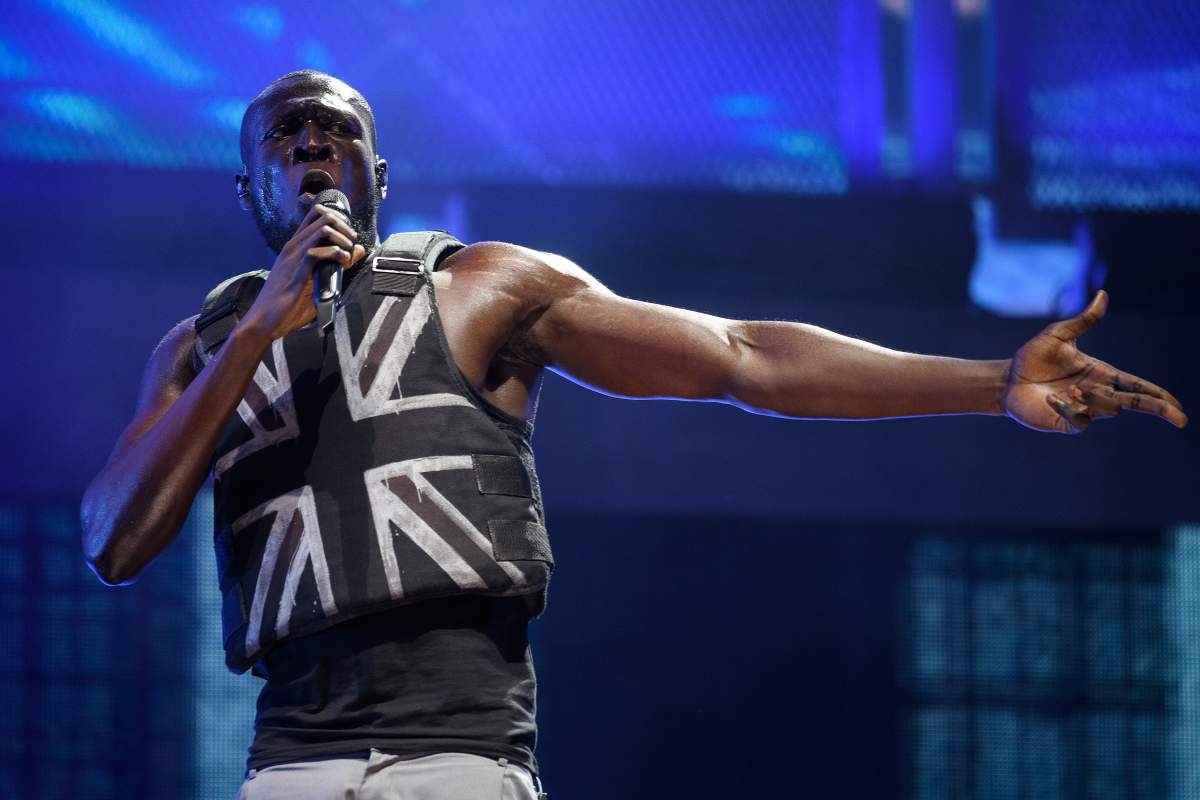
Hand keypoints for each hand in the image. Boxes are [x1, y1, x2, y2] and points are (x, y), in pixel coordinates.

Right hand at [238, 204, 365, 342]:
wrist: (264, 320)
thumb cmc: (287, 303)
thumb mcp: (316, 278)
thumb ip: (336, 263)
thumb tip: (358, 250)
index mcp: (295, 246)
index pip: (315, 215)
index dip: (337, 217)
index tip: (349, 233)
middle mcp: (293, 246)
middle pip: (323, 217)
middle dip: (344, 227)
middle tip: (352, 242)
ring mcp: (294, 257)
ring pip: (323, 230)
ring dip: (342, 238)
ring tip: (348, 252)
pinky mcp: (297, 271)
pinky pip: (317, 252)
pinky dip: (335, 253)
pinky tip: (342, 261)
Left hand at [1002, 290, 1186, 433]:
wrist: (1008, 379)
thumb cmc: (1033, 358)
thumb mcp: (1058, 335)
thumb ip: (1083, 320)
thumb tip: (1102, 295)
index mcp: (1102, 374)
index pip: (1137, 386)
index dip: (1158, 395)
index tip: (1176, 405)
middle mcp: (1098, 394)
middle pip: (1135, 403)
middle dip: (1157, 409)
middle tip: (1179, 418)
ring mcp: (1084, 410)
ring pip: (1106, 409)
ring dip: (1092, 398)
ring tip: (1066, 388)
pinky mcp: (1067, 422)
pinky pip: (1079, 418)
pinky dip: (1068, 407)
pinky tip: (1051, 398)